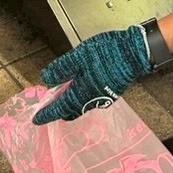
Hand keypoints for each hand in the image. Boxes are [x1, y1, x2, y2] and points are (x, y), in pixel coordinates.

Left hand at [32, 26, 150, 124]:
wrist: (136, 52)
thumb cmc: (107, 53)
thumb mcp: (79, 57)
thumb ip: (62, 68)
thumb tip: (46, 79)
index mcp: (82, 92)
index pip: (60, 107)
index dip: (47, 113)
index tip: (36, 119)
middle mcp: (92, 99)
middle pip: (71, 109)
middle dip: (59, 110)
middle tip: (49, 107)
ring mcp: (104, 96)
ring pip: (82, 104)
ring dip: (70, 101)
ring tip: (62, 94)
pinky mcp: (112, 91)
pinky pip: (91, 99)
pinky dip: (81, 95)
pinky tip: (81, 86)